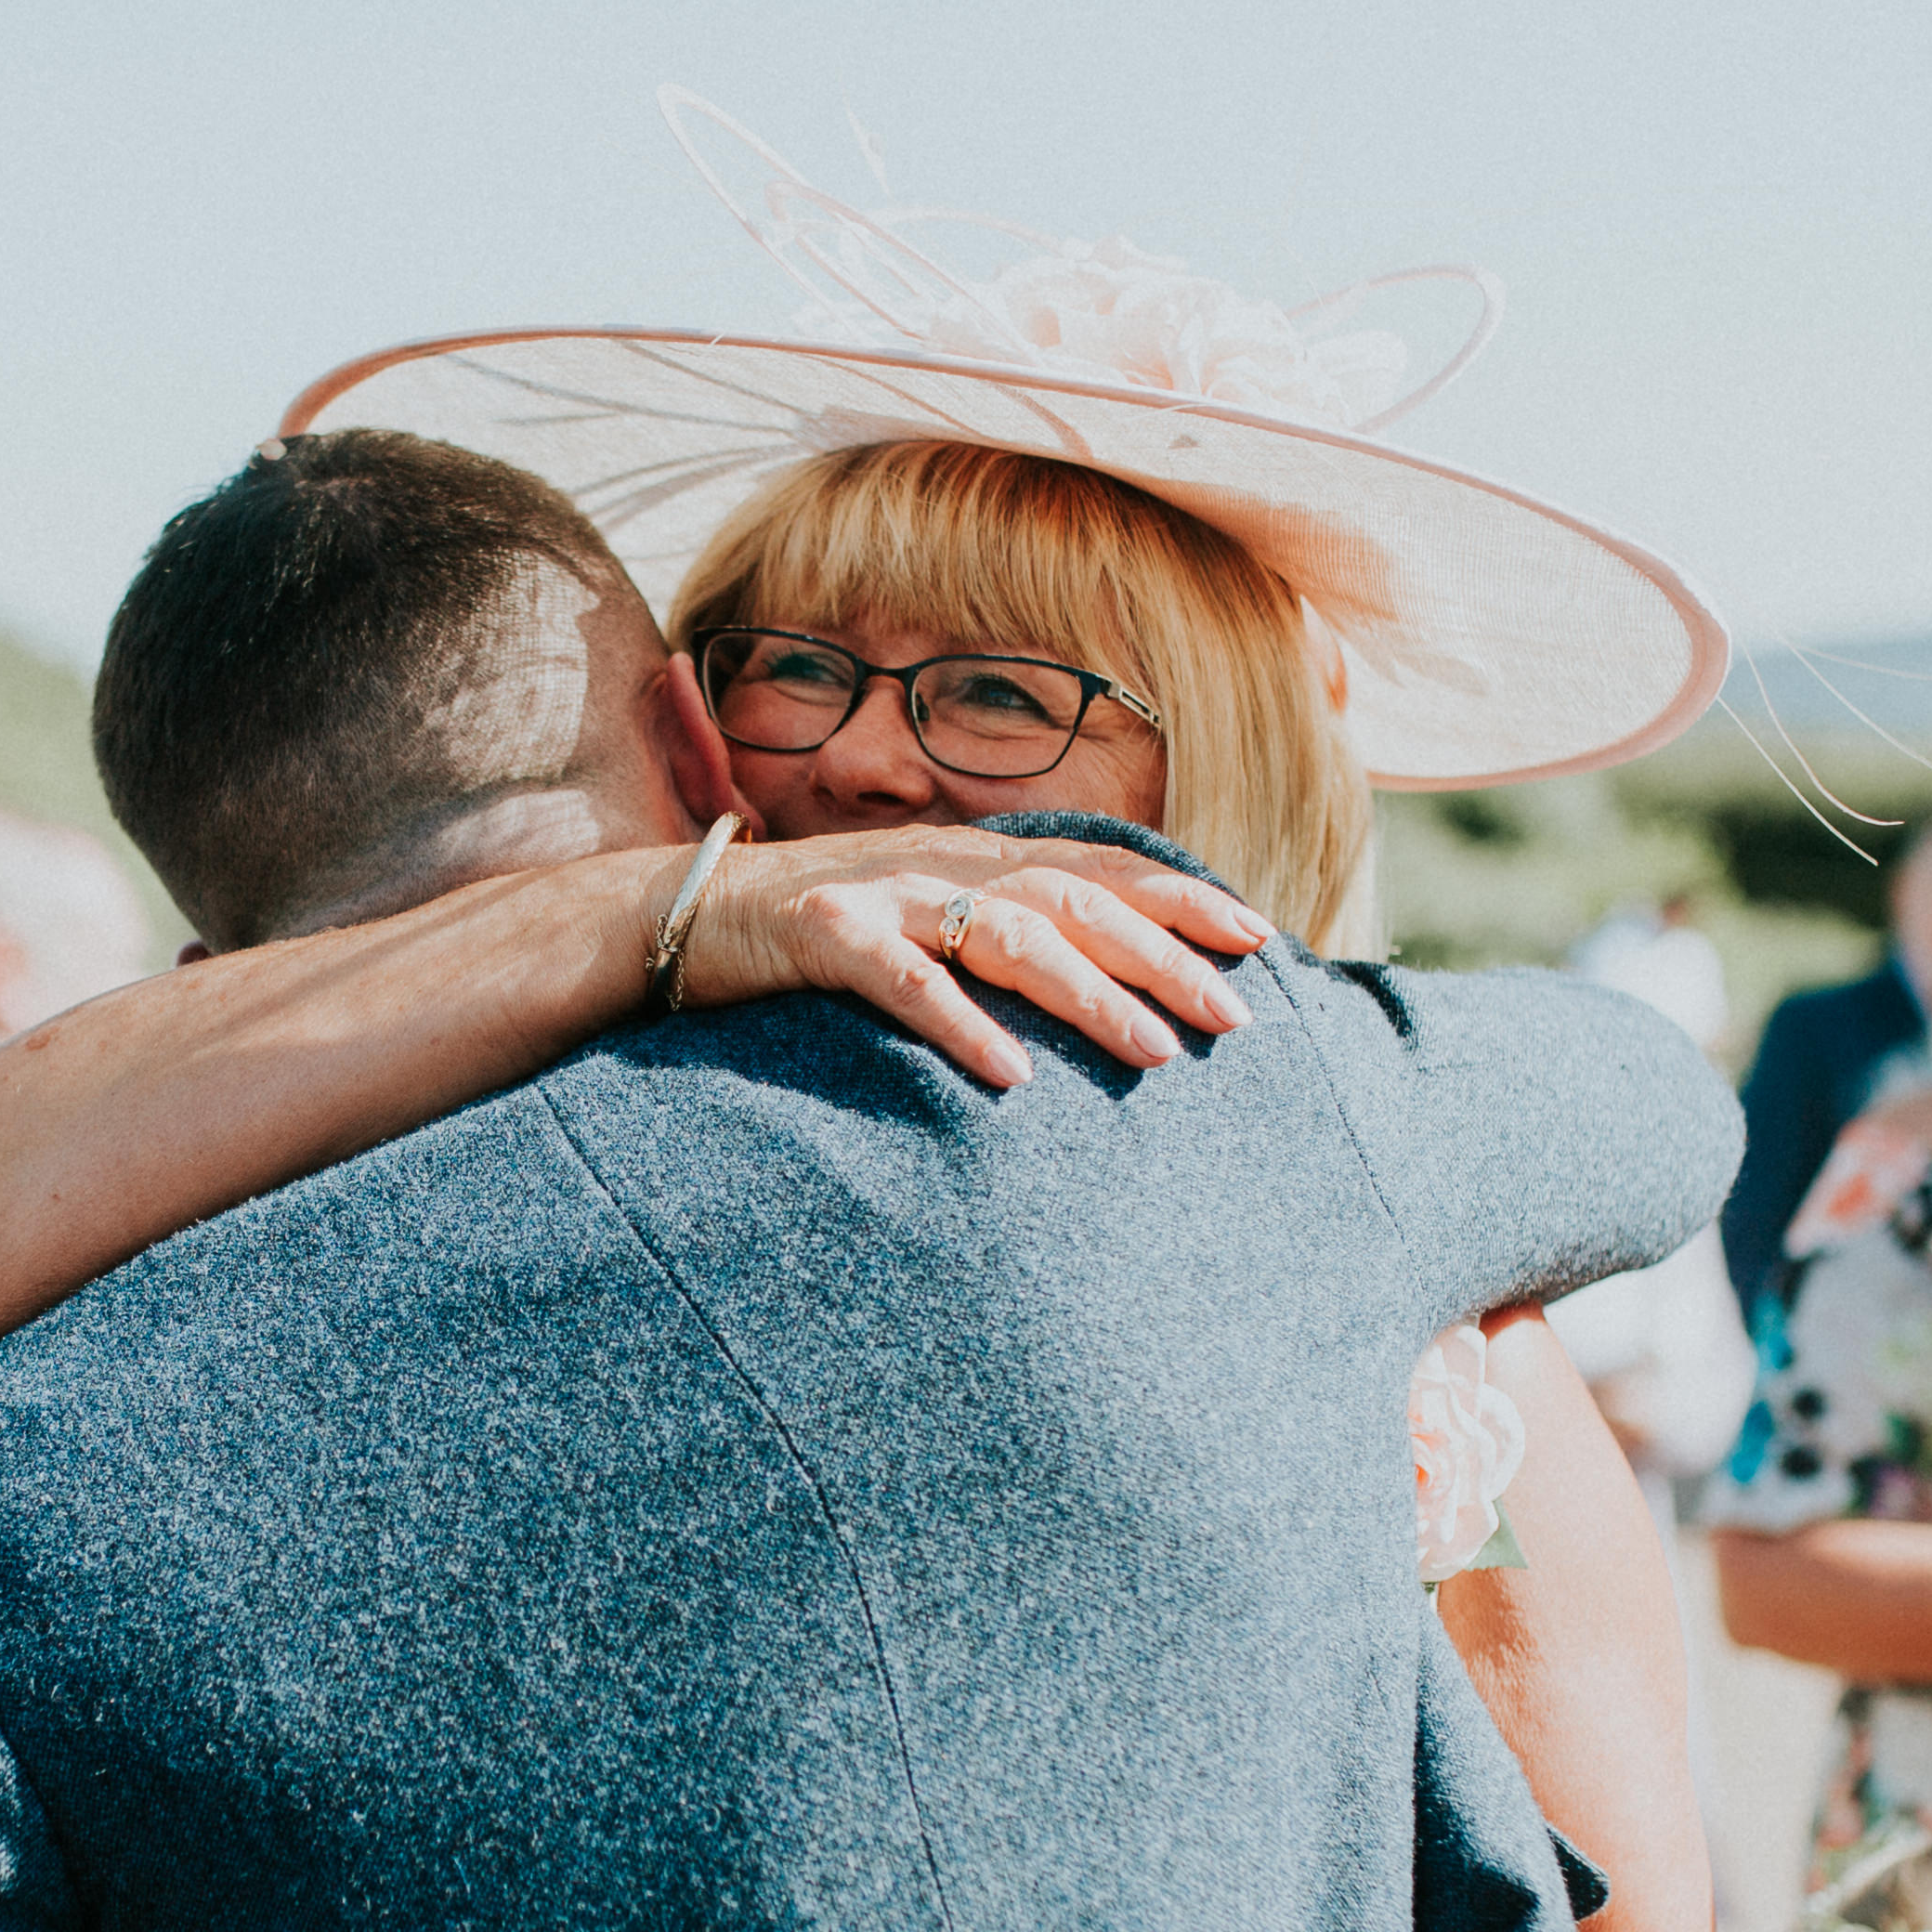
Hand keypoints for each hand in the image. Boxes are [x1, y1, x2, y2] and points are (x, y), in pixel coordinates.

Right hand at [671, 823, 1270, 1092]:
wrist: (671, 917)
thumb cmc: (808, 936)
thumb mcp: (917, 922)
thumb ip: (992, 938)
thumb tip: (1089, 982)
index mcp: (971, 858)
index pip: (1098, 869)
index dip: (1180, 897)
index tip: (1261, 938)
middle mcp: (939, 863)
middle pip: (1075, 899)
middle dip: (1163, 955)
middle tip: (1233, 1019)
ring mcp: (880, 893)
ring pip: (1007, 934)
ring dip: (1088, 992)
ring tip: (1153, 1052)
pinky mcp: (818, 934)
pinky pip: (903, 980)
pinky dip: (961, 1023)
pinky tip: (1011, 1074)